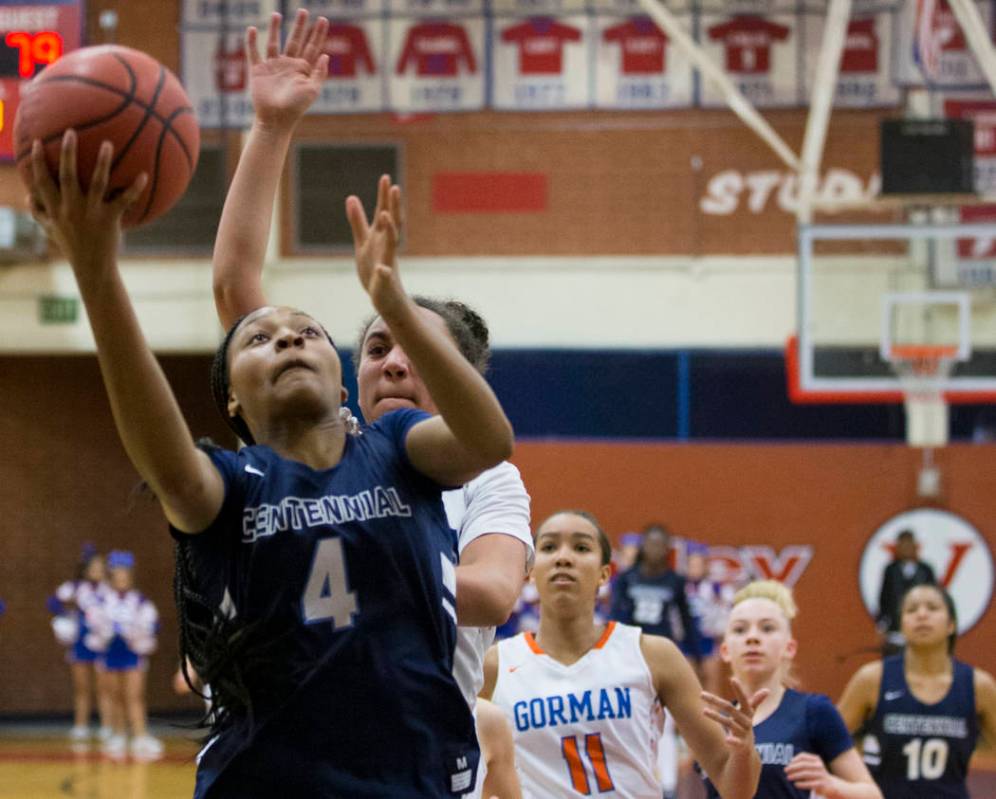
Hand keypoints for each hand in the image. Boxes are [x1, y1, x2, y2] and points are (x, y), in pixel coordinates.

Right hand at [28, 130, 146, 274]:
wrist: (92, 267)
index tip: (37, 142)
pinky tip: (144, 175)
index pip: (42, 181)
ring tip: (107, 143)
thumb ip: (38, 212)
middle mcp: (71, 208)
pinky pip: (123, 201)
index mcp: (55, 208)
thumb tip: (27, 197)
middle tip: (71, 131)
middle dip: (67, 152)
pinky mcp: (109, 219)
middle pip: (66, 175)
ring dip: (101, 162)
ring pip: (96, 183)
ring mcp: (91, 213)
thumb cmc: (71, 246)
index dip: (37, 162)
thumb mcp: (50, 230)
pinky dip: (134, 188)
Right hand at [246, 10, 328, 128]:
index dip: (318, 34)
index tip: (323, 19)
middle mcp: (288, 65)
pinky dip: (251, 41)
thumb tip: (326, 56)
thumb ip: (319, 73)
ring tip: (277, 14)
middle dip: (300, 26)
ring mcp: (273, 67)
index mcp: (303, 69)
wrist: (276, 119)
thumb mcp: (312, 91)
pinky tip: (252, 29)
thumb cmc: (296, 108)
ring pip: (274, 42)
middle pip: (295, 40)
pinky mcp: (258, 71)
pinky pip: (254, 52)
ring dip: (275, 28)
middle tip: (304, 11)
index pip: (312, 47)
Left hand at [346, 175, 405, 318]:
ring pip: (390, 246)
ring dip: (389, 231)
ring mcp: (387, 263)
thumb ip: (358, 221)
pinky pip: (385, 277)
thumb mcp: (363, 242)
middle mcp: (386, 248)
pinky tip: (383, 269)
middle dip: (393, 206)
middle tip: (394, 187)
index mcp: (380, 238)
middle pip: (392, 224)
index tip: (386, 178)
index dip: (384, 197)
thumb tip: (352, 197)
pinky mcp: (384, 282)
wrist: (386, 297)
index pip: (384, 214)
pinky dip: (384, 273)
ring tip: (385, 215)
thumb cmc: (375, 268)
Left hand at [701, 677, 767, 753]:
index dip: (739, 690)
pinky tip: (726, 740)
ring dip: (716, 717)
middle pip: (730, 709)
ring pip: (729, 724)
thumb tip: (768, 690)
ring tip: (703, 711)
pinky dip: (732, 741)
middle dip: (715, 701)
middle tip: (701, 694)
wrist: (747, 752)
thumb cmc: (744, 728)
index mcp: (747, 713)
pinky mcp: (741, 746)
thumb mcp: (749, 715)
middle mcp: (746, 722)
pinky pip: (737, 743)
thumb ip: (755, 702)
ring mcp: (744, 734)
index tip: (733, 678)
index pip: (743, 699)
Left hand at [785, 752, 839, 795]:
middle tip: (785, 770)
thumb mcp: (811, 766)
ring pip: (806, 774)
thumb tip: (789, 763)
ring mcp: (821, 774)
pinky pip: (810, 783)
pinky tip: (795, 784)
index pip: (803, 756)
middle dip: (793, 767)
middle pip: (803, 765)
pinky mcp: (822, 784)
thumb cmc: (816, 774)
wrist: (831, 785)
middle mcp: (819, 765)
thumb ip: (802, 763)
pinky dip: (802, 784)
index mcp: (816, 759)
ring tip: (788, 777)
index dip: (794, 760)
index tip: (788, 764)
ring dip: (795, 775)